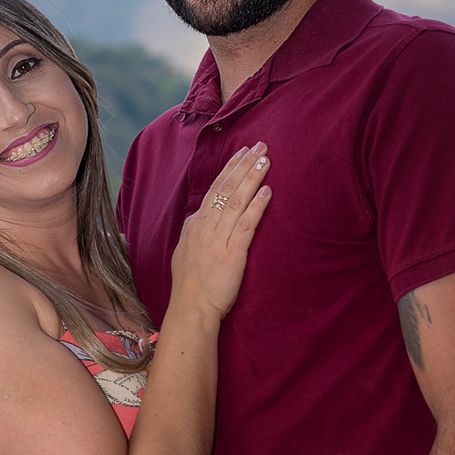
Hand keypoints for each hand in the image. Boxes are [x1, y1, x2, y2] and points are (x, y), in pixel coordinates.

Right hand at [169, 144, 271, 320]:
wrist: (190, 308)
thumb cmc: (190, 285)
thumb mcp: (186, 251)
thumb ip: (196, 232)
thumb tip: (200, 218)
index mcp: (195, 224)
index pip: (214, 189)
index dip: (230, 168)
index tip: (242, 151)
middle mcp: (205, 227)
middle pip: (227, 188)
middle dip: (244, 164)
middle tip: (261, 145)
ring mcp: (218, 239)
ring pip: (237, 200)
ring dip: (253, 178)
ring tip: (266, 160)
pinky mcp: (232, 253)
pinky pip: (246, 224)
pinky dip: (257, 205)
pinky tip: (268, 191)